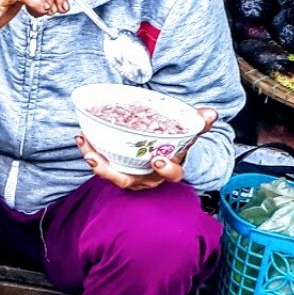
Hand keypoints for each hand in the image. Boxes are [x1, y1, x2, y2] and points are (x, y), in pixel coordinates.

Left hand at [77, 108, 216, 190]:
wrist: (166, 155)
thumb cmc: (176, 145)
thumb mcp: (189, 134)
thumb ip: (199, 124)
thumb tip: (210, 113)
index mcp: (169, 171)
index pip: (171, 175)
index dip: (165, 170)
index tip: (158, 160)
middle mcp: (147, 179)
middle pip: (128, 181)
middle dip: (110, 172)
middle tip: (96, 159)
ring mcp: (131, 176)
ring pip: (111, 174)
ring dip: (95, 161)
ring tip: (84, 143)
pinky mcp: (117, 169)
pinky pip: (102, 164)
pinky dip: (91, 151)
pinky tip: (82, 137)